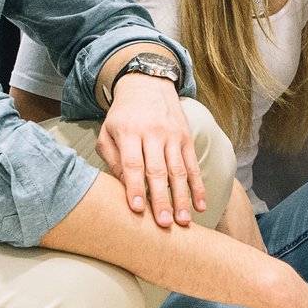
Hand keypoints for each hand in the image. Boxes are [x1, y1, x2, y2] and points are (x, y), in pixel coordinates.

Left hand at [96, 73, 206, 227]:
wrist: (148, 84)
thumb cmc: (123, 116)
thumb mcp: (108, 132)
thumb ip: (112, 159)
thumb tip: (124, 188)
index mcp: (130, 132)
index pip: (133, 163)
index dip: (135, 187)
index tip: (137, 209)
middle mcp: (153, 134)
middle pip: (158, 171)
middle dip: (161, 199)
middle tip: (163, 224)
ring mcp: (173, 136)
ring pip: (179, 171)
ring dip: (182, 198)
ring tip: (183, 221)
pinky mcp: (187, 138)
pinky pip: (193, 165)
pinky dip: (198, 187)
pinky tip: (200, 205)